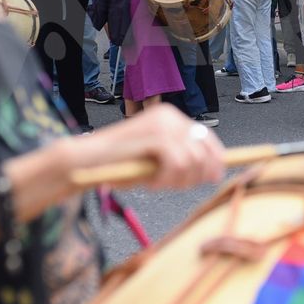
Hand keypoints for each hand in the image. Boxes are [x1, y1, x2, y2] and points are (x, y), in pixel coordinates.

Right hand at [74, 105, 224, 189]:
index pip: (206, 137)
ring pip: (192, 160)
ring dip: (177, 180)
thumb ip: (182, 161)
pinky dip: (166, 179)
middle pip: (204, 150)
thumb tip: (213, 171)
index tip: (214, 177)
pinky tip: (151, 182)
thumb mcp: (158, 161)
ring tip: (157, 183)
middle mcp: (170, 116)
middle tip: (175, 186)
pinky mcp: (155, 135)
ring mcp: (163, 124)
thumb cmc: (120, 164)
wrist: (88, 160)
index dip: (214, 159)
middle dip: (196, 174)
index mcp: (171, 118)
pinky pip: (177, 164)